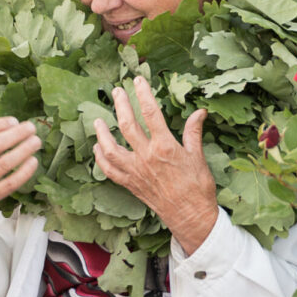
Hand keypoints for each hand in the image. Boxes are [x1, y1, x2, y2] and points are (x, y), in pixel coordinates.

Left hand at [93, 77, 217, 252]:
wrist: (190, 216)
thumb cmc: (198, 187)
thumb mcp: (198, 156)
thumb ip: (193, 132)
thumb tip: (199, 112)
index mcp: (165, 146)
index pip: (151, 113)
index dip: (143, 93)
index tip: (138, 80)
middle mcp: (146, 157)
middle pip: (127, 125)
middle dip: (120, 105)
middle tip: (116, 92)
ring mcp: (136, 171)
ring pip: (111, 148)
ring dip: (102, 133)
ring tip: (97, 121)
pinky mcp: (131, 184)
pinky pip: (110, 170)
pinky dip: (101, 159)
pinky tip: (97, 148)